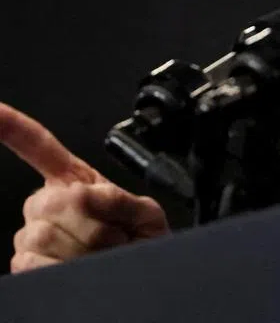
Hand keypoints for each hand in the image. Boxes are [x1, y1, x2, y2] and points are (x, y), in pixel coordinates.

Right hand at [0, 102, 169, 272]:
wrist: (142, 274)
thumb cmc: (141, 243)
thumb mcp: (143, 213)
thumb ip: (117, 199)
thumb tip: (78, 196)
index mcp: (75, 181)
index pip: (39, 146)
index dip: (14, 127)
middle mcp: (45, 204)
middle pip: (54, 202)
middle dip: (94, 222)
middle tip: (117, 236)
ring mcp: (32, 234)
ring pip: (44, 235)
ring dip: (86, 248)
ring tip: (104, 254)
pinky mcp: (25, 264)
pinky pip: (31, 263)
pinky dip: (63, 268)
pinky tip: (80, 270)